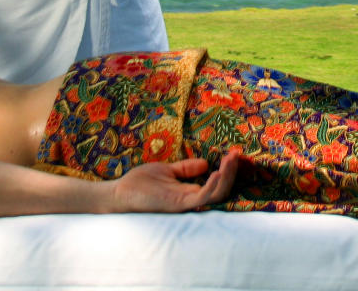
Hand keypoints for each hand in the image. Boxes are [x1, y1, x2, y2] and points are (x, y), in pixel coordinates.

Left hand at [109, 152, 239, 213]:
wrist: (119, 193)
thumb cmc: (140, 183)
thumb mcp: (166, 170)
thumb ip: (185, 168)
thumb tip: (206, 163)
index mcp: (188, 191)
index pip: (215, 184)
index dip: (227, 170)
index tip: (235, 153)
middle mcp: (190, 199)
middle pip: (220, 190)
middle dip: (231, 173)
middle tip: (238, 155)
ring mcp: (184, 203)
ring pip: (214, 195)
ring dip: (226, 177)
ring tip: (231, 160)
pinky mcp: (177, 205)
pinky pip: (200, 198)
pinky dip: (211, 186)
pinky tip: (217, 172)